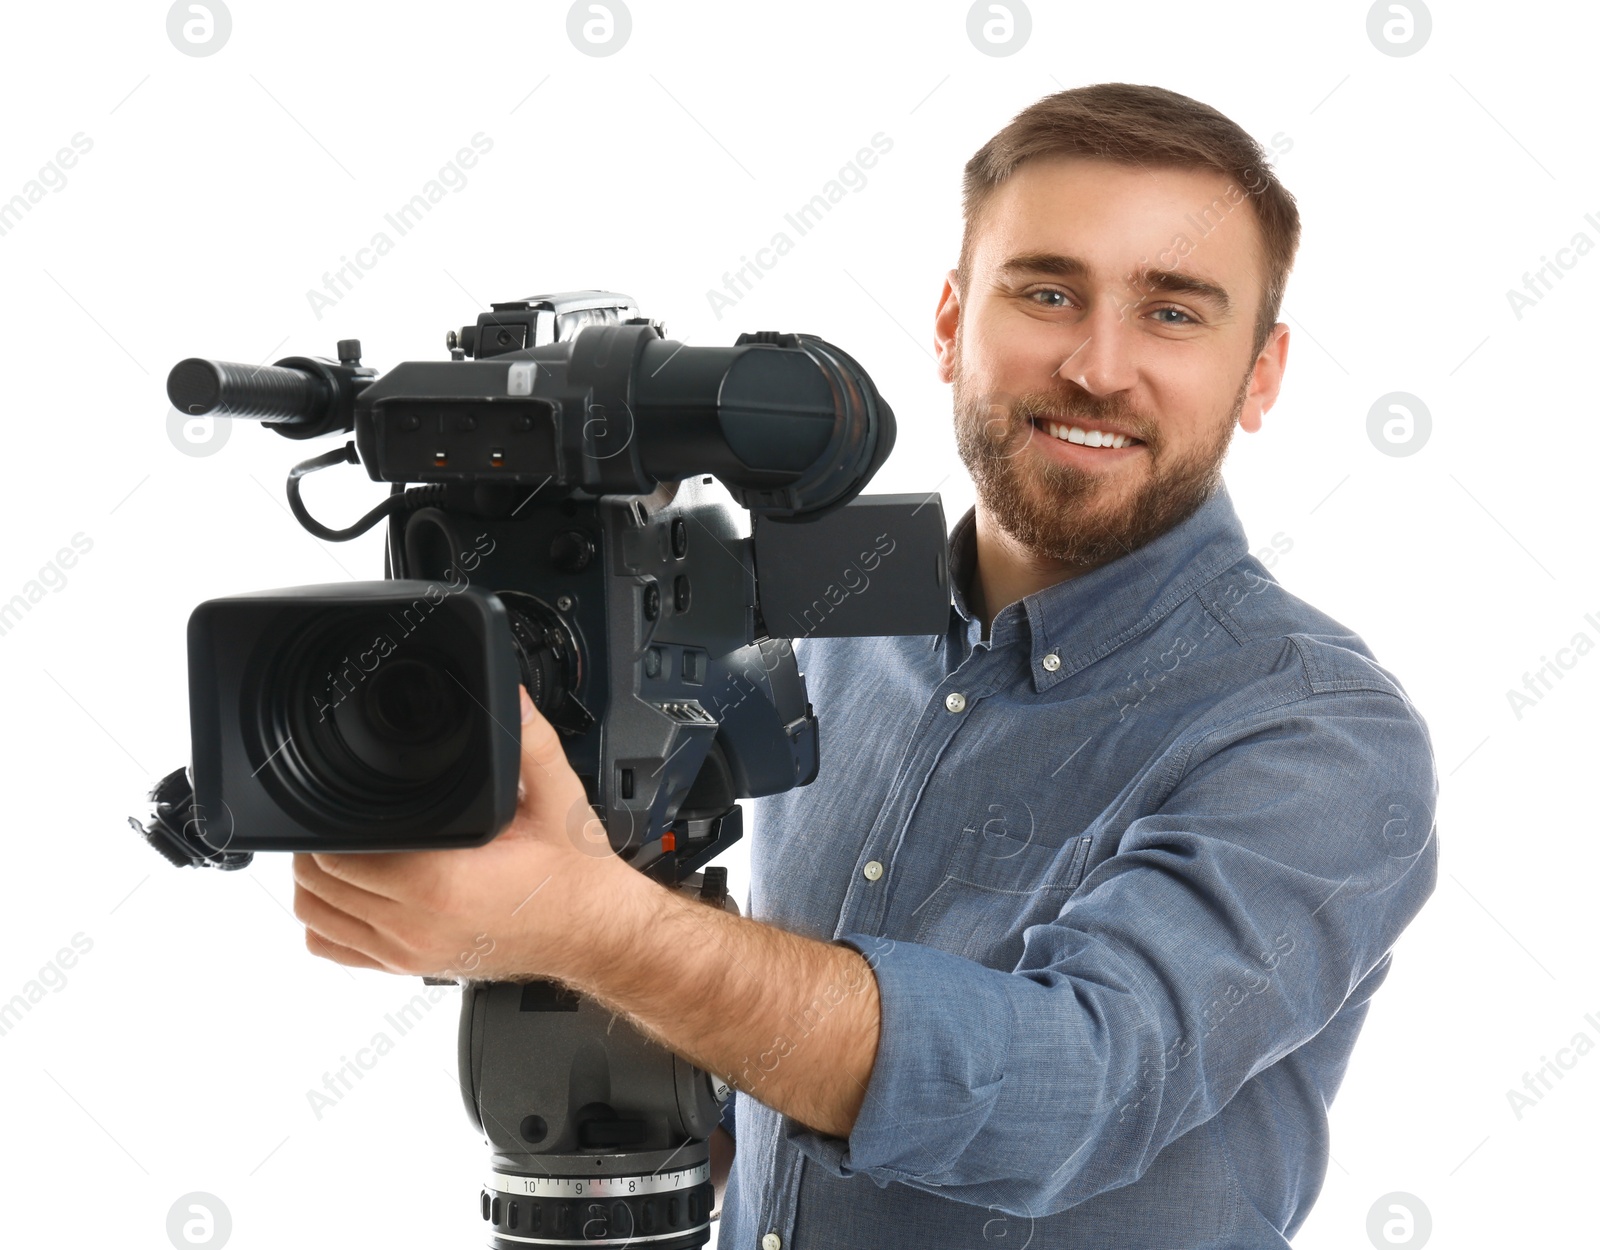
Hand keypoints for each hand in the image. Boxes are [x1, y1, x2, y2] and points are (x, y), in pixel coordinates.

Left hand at [292, 686, 638, 981]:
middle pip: (319, 885)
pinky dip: (329, 922)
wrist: (594, 931)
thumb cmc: (575, 877)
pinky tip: (351, 893)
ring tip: (342, 849)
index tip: (348, 799)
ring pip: (318, 919)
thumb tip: (510, 698)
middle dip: (321, 846)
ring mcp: (410, 953)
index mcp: (441, 883)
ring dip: (317, 883)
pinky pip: (338, 951)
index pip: (342, 855)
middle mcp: (417, 925)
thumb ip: (530, 743)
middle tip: (343, 816)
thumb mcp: (559, 798)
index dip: (332, 823)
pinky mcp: (412, 968)